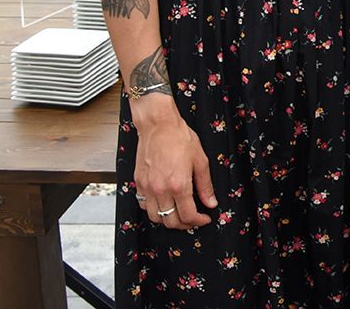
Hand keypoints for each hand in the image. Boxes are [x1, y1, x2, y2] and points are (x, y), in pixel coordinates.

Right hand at [132, 96, 217, 229]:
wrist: (158, 124)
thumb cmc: (179, 137)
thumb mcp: (200, 160)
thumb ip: (205, 185)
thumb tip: (211, 202)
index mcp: (179, 185)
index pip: (188, 216)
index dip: (198, 221)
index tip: (204, 219)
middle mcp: (161, 190)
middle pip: (170, 222)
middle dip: (184, 225)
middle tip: (193, 219)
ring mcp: (147, 188)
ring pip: (155, 218)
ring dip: (168, 219)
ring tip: (178, 213)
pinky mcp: (138, 183)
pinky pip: (144, 205)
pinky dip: (154, 209)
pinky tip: (163, 202)